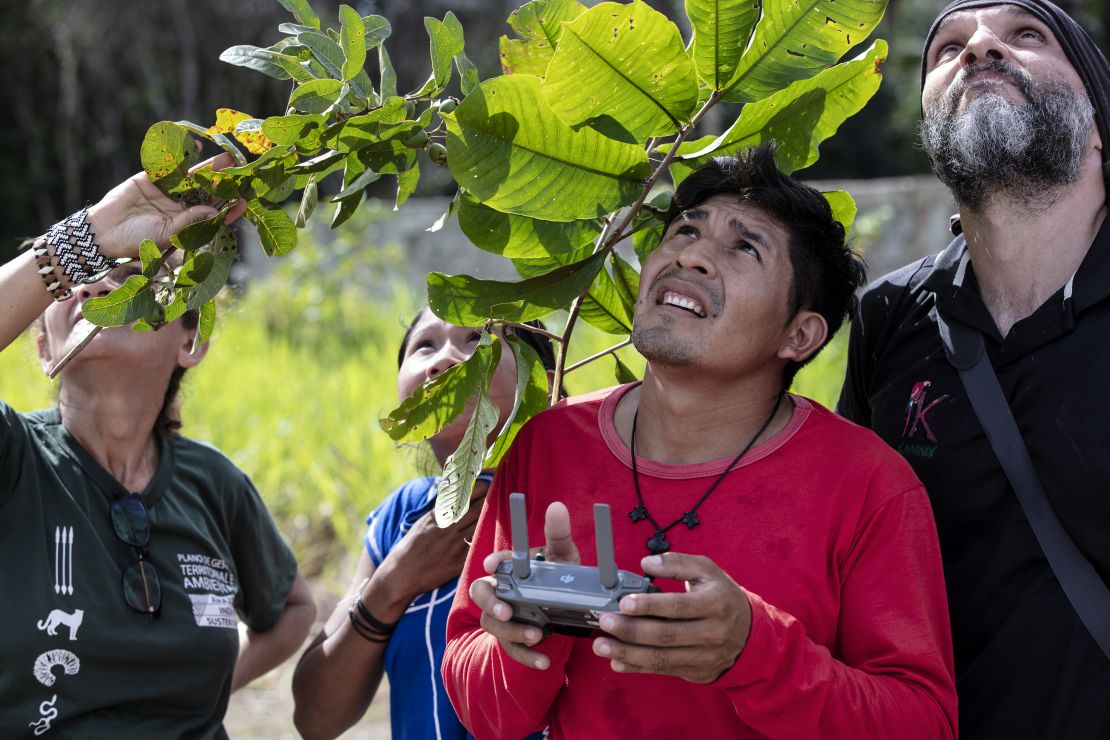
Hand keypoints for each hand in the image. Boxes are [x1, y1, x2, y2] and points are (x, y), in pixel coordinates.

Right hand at [86, 153, 247, 258]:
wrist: (104, 233)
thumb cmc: (137, 241)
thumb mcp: (168, 234)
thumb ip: (190, 221)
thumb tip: (215, 211)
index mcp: (187, 222)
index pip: (212, 213)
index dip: (228, 207)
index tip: (244, 201)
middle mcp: (180, 206)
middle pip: (206, 191)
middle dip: (223, 181)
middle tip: (241, 170)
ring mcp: (166, 191)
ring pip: (191, 177)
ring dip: (208, 167)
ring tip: (226, 158)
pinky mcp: (150, 178)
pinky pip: (168, 166)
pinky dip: (180, 157)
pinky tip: (196, 147)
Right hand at [374, 482, 489, 602]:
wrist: (402, 573)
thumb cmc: (413, 546)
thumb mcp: (424, 522)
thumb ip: (440, 509)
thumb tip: (453, 493)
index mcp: (438, 516)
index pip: (464, 497)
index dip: (479, 489)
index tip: (488, 482)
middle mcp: (447, 528)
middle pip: (476, 510)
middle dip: (489, 500)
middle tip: (498, 492)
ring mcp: (454, 545)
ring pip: (479, 526)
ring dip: (490, 517)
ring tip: (498, 510)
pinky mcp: (458, 562)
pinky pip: (477, 547)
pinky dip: (485, 539)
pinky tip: (492, 533)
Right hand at [469, 501, 578, 669]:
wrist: (565, 610)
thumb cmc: (560, 577)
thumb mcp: (563, 558)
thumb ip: (559, 536)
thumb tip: (557, 507)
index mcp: (511, 567)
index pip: (496, 562)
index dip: (493, 562)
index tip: (492, 564)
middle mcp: (501, 590)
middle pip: (481, 593)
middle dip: (490, 602)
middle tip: (505, 611)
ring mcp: (503, 615)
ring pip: (493, 624)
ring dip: (513, 631)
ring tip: (537, 635)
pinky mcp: (511, 638)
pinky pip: (511, 649)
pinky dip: (527, 656)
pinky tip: (544, 660)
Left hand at [591, 552, 751, 683]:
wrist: (749, 634)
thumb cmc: (722, 596)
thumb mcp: (708, 571)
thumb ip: (678, 563)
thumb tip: (646, 563)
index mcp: (715, 604)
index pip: (678, 606)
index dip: (649, 606)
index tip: (624, 602)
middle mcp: (712, 633)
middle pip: (666, 635)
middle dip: (631, 630)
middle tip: (606, 622)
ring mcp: (704, 656)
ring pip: (662, 658)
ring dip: (628, 653)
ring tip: (601, 645)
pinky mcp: (696, 672)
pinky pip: (663, 671)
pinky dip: (637, 668)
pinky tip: (616, 661)